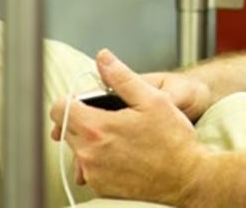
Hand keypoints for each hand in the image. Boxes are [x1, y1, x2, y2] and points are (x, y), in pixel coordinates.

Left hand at [49, 49, 207, 203]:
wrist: (186, 177)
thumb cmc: (173, 140)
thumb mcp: (153, 99)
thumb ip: (122, 78)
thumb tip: (103, 58)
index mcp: (97, 128)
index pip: (60, 109)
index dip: (71, 100)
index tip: (86, 100)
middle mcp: (88, 153)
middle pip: (68, 129)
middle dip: (83, 119)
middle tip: (111, 116)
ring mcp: (94, 173)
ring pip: (78, 148)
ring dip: (91, 139)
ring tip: (120, 136)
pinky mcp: (101, 187)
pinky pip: (90, 167)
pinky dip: (100, 158)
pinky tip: (123, 153)